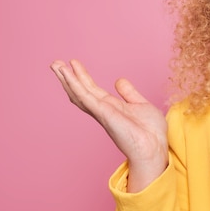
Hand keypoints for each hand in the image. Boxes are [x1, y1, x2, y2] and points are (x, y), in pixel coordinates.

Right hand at [50, 59, 167, 191]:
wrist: (154, 147)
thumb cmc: (150, 132)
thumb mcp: (140, 105)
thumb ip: (129, 93)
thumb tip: (118, 81)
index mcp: (111, 107)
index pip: (92, 90)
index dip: (82, 76)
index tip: (73, 63)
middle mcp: (103, 110)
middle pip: (81, 91)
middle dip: (68, 77)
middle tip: (55, 63)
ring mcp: (102, 112)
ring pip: (79, 93)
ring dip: (67, 79)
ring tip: (56, 65)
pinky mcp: (104, 114)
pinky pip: (86, 98)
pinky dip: (76, 86)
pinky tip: (68, 75)